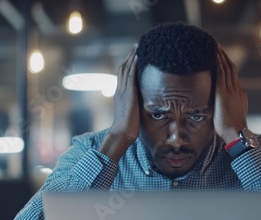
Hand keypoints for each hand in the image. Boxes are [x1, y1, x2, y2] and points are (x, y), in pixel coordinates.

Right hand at [99, 44, 138, 161]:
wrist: (121, 132)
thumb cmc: (127, 127)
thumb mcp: (131, 112)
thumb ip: (134, 105)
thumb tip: (141, 104)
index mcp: (120, 93)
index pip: (123, 75)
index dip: (128, 64)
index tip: (134, 55)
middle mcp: (120, 89)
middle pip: (123, 68)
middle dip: (130, 56)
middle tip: (136, 45)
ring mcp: (123, 90)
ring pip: (126, 69)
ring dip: (132, 56)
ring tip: (138, 46)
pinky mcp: (128, 93)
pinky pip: (130, 75)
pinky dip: (134, 65)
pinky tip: (138, 57)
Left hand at [214, 46, 248, 142]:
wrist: (236, 132)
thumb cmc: (232, 128)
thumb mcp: (232, 114)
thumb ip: (230, 106)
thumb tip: (226, 104)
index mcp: (240, 93)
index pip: (233, 75)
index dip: (227, 64)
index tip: (222, 56)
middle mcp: (237, 88)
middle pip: (231, 67)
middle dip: (224, 56)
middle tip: (217, 45)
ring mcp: (231, 89)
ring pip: (226, 67)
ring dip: (220, 55)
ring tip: (214, 45)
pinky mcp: (223, 92)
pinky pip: (221, 73)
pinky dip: (218, 62)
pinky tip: (213, 54)